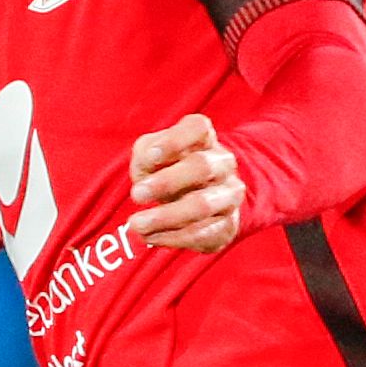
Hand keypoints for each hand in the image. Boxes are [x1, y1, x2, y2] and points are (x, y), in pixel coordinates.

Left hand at [126, 114, 244, 253]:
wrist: (201, 198)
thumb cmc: (169, 169)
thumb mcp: (151, 154)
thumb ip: (145, 155)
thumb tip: (145, 171)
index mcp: (204, 138)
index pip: (198, 129)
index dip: (174, 141)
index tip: (149, 156)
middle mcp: (223, 163)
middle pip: (202, 167)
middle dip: (166, 182)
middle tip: (136, 194)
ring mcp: (229, 195)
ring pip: (203, 205)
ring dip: (166, 216)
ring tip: (137, 224)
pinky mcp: (227, 225)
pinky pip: (202, 234)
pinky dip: (172, 237)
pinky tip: (149, 237)